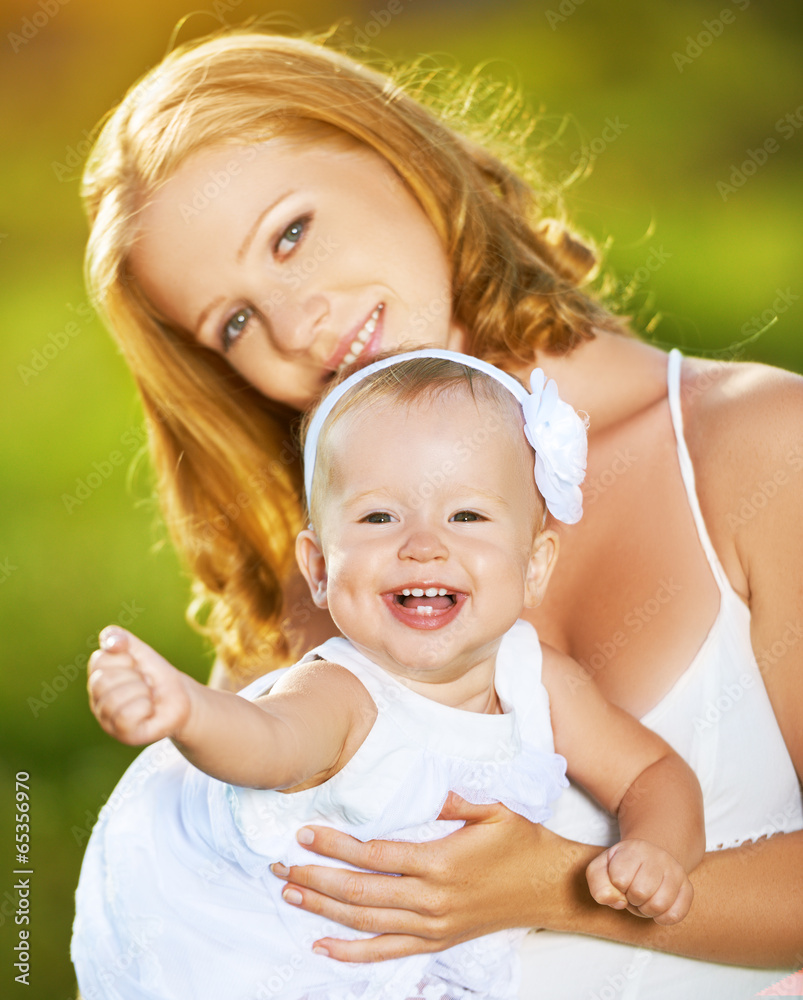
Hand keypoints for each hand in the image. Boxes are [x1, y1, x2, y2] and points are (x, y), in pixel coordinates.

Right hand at [87, 626, 191, 745]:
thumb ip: (121, 639)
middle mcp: (97, 700)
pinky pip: (125, 717)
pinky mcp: (122, 734)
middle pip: (102, 681)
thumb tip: (110, 641)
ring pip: (114, 699)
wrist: (181, 697)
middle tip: (145, 683)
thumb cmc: (157, 676)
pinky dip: (144, 709)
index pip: (99, 660)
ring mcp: (107, 719)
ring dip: (141, 693)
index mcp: (98, 678)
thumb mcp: (140, 652)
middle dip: (133, 677)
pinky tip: (149, 710)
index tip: (138, 666)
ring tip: (148, 697)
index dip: (126, 659)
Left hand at [270, 793, 593, 962]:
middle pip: (359, 891)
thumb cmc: (521, 844)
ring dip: (322, 909)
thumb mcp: (493, 810)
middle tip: (280, 867)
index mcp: (440, 862)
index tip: (305, 834)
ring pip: (365, 922)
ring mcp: (432, 926)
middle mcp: (431, 899)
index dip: (336, 846)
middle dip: (314, 879)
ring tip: (290, 894)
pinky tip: (322, 943)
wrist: (549, 888)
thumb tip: (423, 786)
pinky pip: (386, 951)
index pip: (374, 854)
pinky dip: (350, 952)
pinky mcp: (436, 941)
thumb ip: (455, 798)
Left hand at [585, 838, 693, 924]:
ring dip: (646, 910)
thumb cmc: (622, 867)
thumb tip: (618, 902)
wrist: (650, 857)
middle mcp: (658, 856)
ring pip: (659, 905)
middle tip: (631, 892)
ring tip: (643, 899)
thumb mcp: (601, 869)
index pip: (619, 878)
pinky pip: (675, 915)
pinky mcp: (687, 888)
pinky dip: (662, 918)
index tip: (619, 880)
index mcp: (633, 849)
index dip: (616, 886)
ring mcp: (675, 871)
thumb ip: (598, 885)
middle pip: (640, 893)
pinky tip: (656, 908)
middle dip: (631, 899)